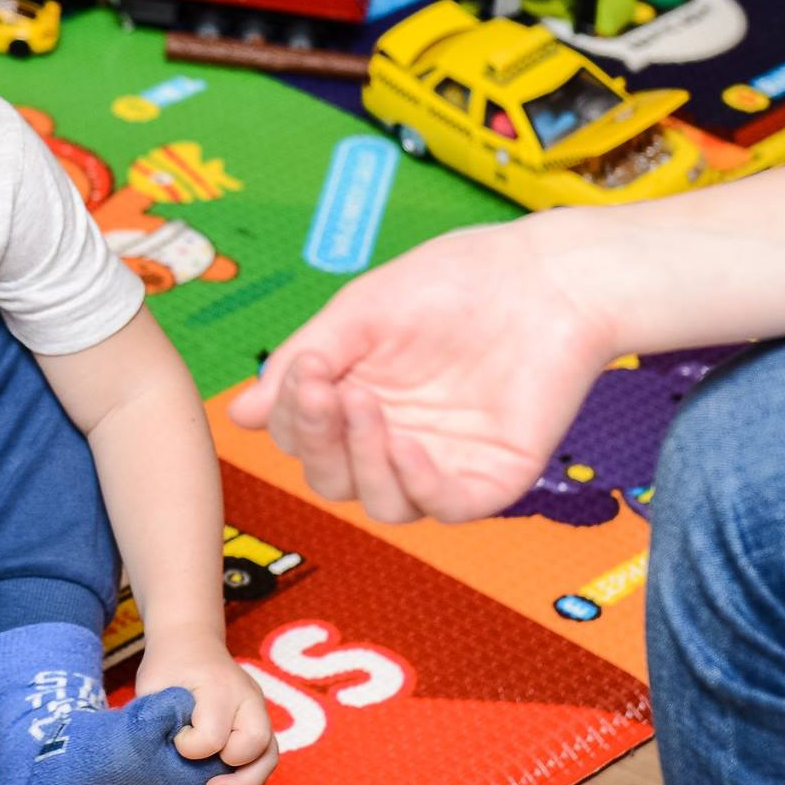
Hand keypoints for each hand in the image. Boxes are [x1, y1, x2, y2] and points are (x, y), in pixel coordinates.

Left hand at [137, 630, 277, 784]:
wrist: (190, 640)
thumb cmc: (168, 665)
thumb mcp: (152, 687)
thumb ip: (155, 722)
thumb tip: (155, 764)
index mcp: (218, 685)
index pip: (213, 734)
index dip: (189, 748)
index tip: (174, 740)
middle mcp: (247, 696)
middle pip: (257, 744)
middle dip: (233, 772)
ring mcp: (258, 709)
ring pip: (269, 755)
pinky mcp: (259, 722)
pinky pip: (266, 758)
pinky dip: (252, 784)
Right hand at [227, 219, 615, 523]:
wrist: (545, 277)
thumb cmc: (456, 282)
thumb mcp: (362, 312)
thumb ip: (304, 361)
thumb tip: (239, 413)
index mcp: (358, 397)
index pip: (303, 436)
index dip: (294, 415)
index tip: (306, 373)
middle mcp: (394, 436)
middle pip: (333, 478)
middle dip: (321, 441)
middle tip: (330, 393)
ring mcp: (442, 461)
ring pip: (381, 503)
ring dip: (363, 462)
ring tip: (369, 408)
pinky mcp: (490, 477)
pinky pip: (443, 507)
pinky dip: (418, 484)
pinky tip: (409, 445)